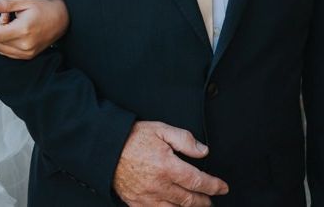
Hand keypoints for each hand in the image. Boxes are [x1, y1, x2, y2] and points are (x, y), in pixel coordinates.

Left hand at [0, 0, 69, 59]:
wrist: (61, 19)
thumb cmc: (42, 8)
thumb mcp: (24, 1)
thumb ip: (5, 4)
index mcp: (23, 31)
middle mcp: (25, 45)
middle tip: (2, 19)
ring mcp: (27, 53)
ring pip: (1, 50)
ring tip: (7, 25)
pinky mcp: (29, 56)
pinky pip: (9, 54)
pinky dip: (4, 46)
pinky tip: (5, 36)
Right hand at [113, 121, 228, 205]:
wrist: (105, 147)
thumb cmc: (131, 137)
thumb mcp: (159, 129)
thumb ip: (183, 139)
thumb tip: (203, 151)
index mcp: (167, 166)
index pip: (199, 181)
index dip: (214, 186)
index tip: (222, 187)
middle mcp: (160, 185)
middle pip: (190, 200)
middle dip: (204, 200)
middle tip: (209, 198)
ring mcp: (148, 197)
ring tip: (195, 204)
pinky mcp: (137, 203)